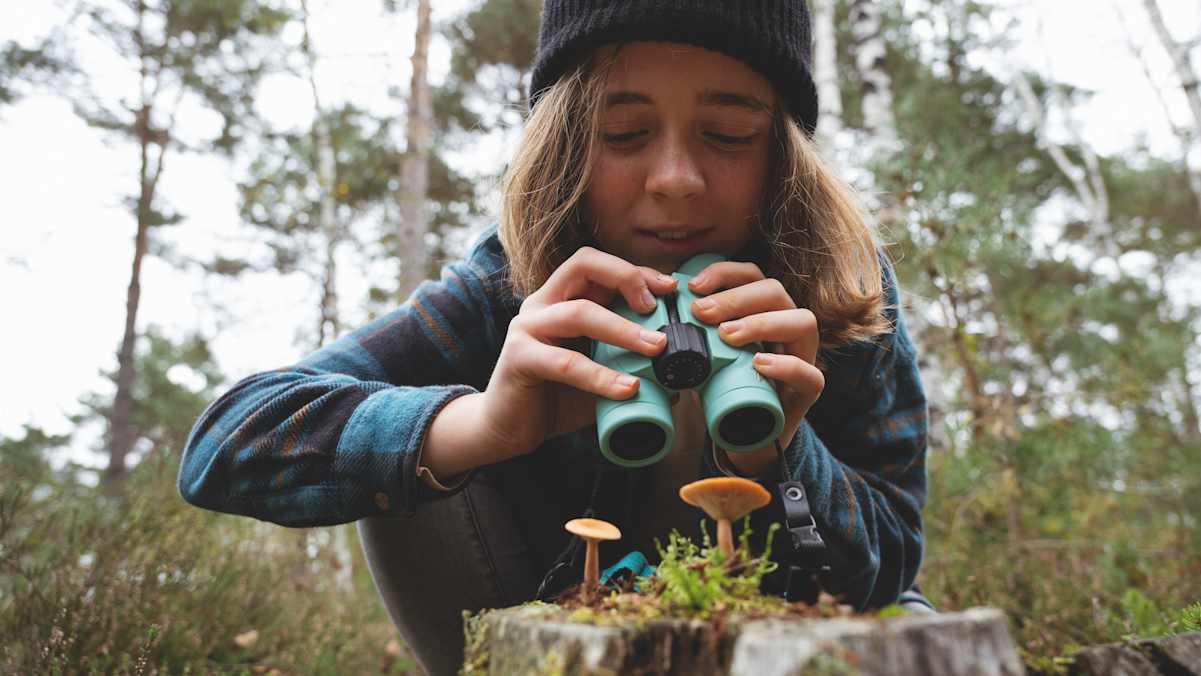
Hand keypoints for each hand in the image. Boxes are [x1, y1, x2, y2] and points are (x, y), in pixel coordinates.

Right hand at [479, 247, 678, 457]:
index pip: (599, 265)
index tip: (671, 288)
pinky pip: (566, 362)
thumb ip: (629, 365)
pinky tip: (627, 389)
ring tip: (656, 347)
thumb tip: (678, 372)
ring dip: (623, 329)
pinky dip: (600, 375)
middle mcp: (542, 303)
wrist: (508, 429)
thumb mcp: (599, 373)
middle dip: (628, 278)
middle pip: (584, 265)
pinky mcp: (518, 358)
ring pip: (579, 312)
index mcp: (561, 298)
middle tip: (659, 308)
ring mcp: (527, 328)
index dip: (636, 271)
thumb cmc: (555, 396)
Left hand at [687, 261, 824, 474]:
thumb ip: (691, 333)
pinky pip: (810, 374)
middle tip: (701, 313)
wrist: (745, 438)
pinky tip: (758, 364)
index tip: (692, 286)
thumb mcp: (705, 354)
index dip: (724, 273)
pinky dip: (785, 365)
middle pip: (776, 292)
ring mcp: (803, 357)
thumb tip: (658, 313)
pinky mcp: (809, 391)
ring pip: (802, 322)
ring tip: (727, 336)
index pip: (753, 276)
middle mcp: (788, 327)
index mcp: (764, 311)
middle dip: (736, 298)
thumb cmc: (724, 389)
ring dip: (761, 323)